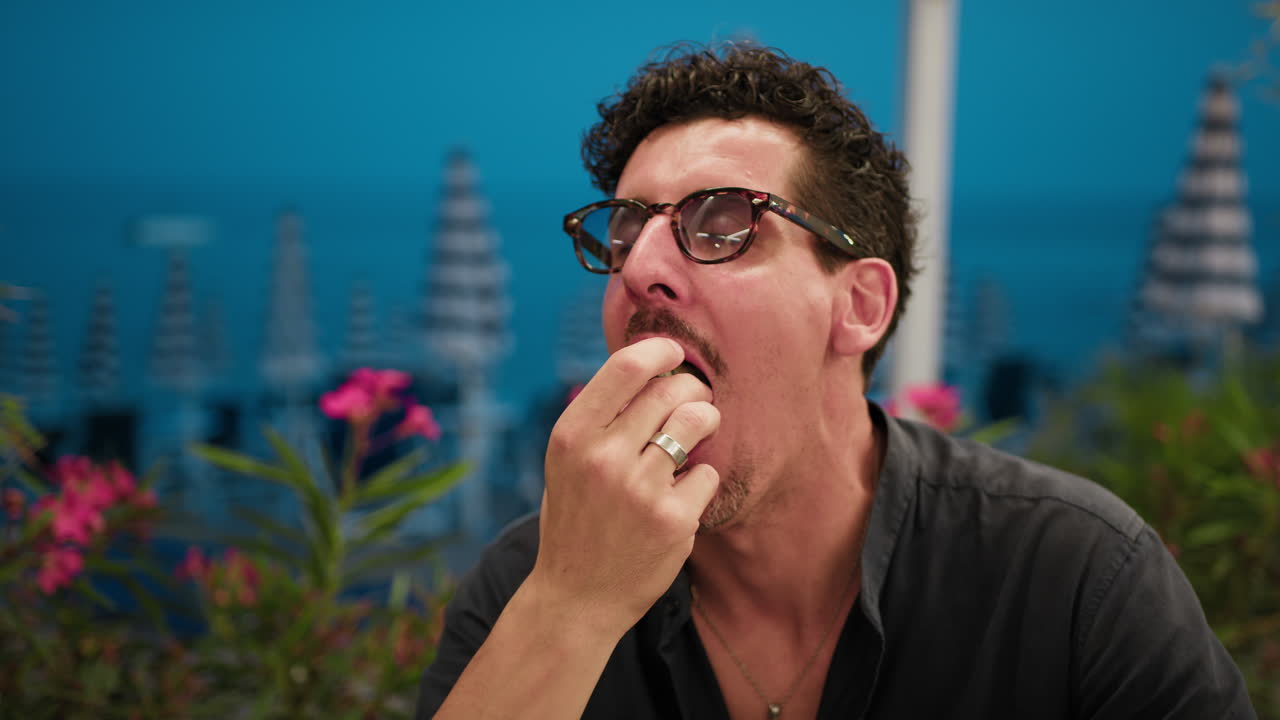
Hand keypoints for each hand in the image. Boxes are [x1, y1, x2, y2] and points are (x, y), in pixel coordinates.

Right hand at [532, 337, 720, 634]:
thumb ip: (601, 416)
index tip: (675, 352)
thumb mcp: (567, 461)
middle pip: (671, 389)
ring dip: (707, 420)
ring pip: (698, 421)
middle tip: (694, 402)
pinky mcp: (672, 519)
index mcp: (572, 435)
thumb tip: (652, 364)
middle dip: (692, 388)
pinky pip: (707, 474)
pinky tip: (681, 495)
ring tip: (700, 432)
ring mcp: (640, 488)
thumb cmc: (577, 519)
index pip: (627, 366)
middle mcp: (603, 456)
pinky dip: (701, 480)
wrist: (576, 597)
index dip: (661, 350)